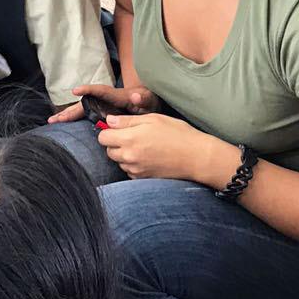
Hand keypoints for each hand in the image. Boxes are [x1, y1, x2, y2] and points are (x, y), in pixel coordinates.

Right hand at [46, 83, 156, 123]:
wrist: (146, 99)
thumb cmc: (147, 101)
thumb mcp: (148, 100)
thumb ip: (142, 99)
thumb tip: (136, 96)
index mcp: (116, 96)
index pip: (101, 91)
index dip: (88, 90)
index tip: (75, 90)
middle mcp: (104, 100)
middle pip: (84, 103)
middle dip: (69, 110)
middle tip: (54, 119)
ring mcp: (101, 106)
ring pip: (81, 109)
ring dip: (67, 115)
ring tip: (52, 121)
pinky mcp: (100, 112)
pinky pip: (84, 115)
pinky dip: (73, 119)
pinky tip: (62, 124)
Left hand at [97, 113, 225, 181]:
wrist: (196, 157)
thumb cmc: (178, 134)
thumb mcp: (153, 119)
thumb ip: (127, 121)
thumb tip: (109, 121)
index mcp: (130, 139)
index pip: (103, 137)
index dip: (109, 131)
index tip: (119, 129)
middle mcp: (129, 156)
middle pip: (108, 150)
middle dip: (116, 143)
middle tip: (134, 137)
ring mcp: (135, 170)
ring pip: (119, 161)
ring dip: (125, 155)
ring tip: (144, 147)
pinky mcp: (142, 179)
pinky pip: (129, 171)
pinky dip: (134, 165)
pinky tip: (148, 158)